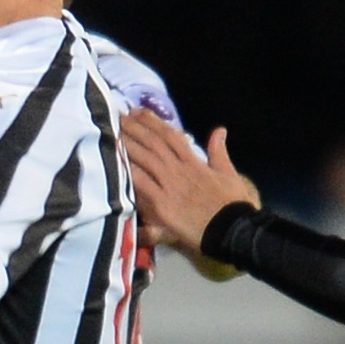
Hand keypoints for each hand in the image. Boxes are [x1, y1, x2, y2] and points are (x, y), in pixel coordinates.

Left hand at [123, 113, 258, 258]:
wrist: (230, 231)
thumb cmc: (232, 205)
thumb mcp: (229, 174)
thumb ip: (219, 152)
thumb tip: (220, 130)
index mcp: (194, 162)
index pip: (170, 136)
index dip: (153, 122)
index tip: (139, 112)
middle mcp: (178, 170)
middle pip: (153, 143)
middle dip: (135, 128)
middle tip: (118, 117)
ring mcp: (168, 187)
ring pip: (144, 159)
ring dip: (128, 145)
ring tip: (112, 133)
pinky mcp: (160, 205)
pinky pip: (141, 185)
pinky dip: (128, 172)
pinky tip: (116, 162)